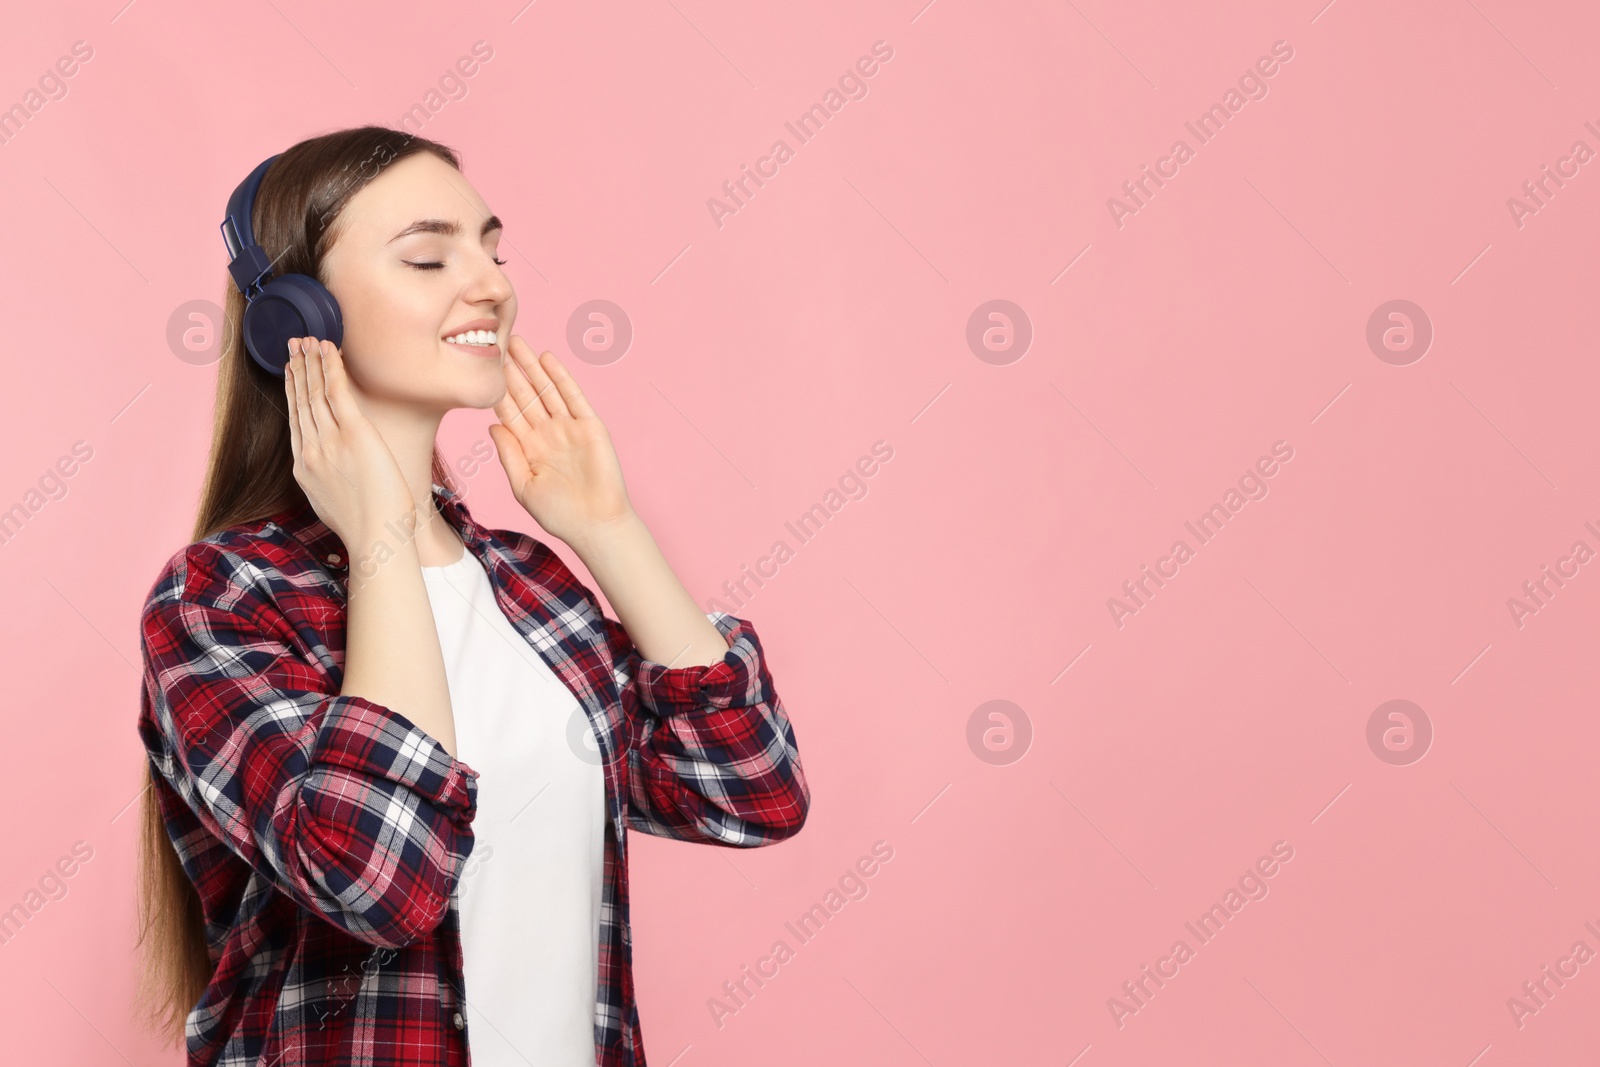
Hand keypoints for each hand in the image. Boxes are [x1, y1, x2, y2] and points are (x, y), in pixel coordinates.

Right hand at [284, 337, 416, 552]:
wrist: (375, 538)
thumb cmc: (367, 529)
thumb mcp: (335, 505)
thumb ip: (329, 484)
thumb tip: (337, 479)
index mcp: (305, 468)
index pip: (296, 419)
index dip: (291, 391)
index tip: (290, 372)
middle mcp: (311, 450)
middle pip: (301, 401)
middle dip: (297, 369)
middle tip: (293, 344)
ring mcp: (330, 441)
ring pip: (315, 392)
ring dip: (311, 362)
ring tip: (307, 339)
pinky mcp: (354, 434)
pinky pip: (337, 392)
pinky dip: (331, 367)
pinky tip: (328, 349)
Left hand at [489, 337, 632, 547]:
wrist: (595, 525)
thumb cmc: (559, 514)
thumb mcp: (523, 485)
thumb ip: (508, 454)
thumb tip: (492, 425)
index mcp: (528, 448)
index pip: (509, 412)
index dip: (495, 391)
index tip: (480, 369)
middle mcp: (547, 434)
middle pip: (525, 395)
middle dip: (510, 371)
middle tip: (495, 342)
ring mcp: (569, 428)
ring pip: (546, 390)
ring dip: (532, 367)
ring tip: (517, 342)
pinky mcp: (590, 426)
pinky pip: (573, 397)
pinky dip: (561, 377)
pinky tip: (547, 360)